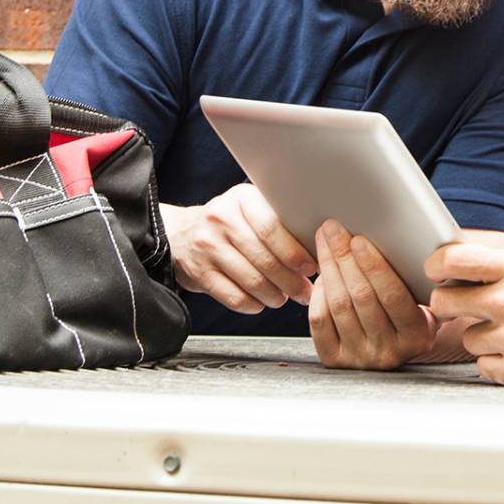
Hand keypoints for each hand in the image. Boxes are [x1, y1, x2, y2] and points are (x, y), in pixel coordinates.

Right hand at [159, 183, 314, 312]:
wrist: (181, 234)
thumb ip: (280, 223)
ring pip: (251, 281)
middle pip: (265, 259)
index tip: (312, 267)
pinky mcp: (198, 272)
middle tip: (306, 292)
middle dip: (291, 281)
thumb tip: (322, 250)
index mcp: (242, 199)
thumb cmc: (231, 223)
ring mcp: (207, 246)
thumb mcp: (251, 209)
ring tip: (285, 298)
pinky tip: (261, 302)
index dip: (295, 252)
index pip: (272, 228)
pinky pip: (233, 297)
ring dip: (275, 296)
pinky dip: (253, 305)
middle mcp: (221, 219)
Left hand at [309, 220, 437, 369]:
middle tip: (333, 230)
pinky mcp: (334, 360)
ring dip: (329, 267)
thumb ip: (420, 278)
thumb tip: (400, 235)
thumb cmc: (412, 314)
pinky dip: (318, 293)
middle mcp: (388, 352)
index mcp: (417, 336)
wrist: (396, 352)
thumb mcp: (426, 302)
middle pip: (361, 296)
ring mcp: (360, 358)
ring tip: (325, 243)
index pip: (393, 295)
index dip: (374, 266)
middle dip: (344, 257)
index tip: (359, 239)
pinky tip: (322, 274)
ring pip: (339, 305)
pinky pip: (320, 321)